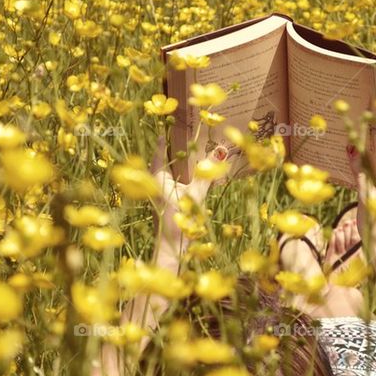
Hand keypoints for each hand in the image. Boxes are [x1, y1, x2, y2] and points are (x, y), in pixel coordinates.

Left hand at [150, 137, 228, 255]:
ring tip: (186, 151)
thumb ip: (208, 173)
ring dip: (176, 162)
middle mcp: (155, 182)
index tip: (167, 126)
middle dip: (171, 148)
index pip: (161, 151)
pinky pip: (170, 181)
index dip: (164, 138)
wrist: (172, 248)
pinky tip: (188, 174)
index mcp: (158, 177)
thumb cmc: (180, 220)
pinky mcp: (164, 202)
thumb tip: (221, 151)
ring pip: (166, 171)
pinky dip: (178, 174)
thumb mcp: (196, 194)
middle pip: (162, 160)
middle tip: (180, 135)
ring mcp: (158, 193)